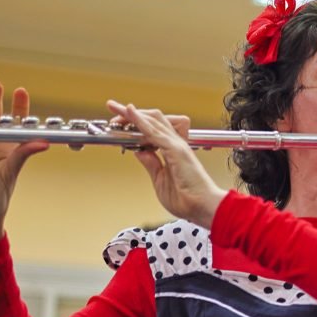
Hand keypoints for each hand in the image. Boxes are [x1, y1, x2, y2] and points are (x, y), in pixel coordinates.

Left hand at [106, 100, 224, 226]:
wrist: (203, 207)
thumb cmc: (187, 200)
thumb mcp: (160, 180)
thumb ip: (151, 163)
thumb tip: (140, 151)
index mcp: (173, 151)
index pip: (153, 129)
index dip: (135, 122)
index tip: (118, 122)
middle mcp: (176, 144)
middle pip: (153, 119)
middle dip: (130, 113)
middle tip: (112, 109)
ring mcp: (177, 145)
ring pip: (153, 120)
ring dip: (132, 114)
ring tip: (115, 108)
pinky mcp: (176, 150)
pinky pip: (154, 131)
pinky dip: (140, 121)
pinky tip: (130, 113)